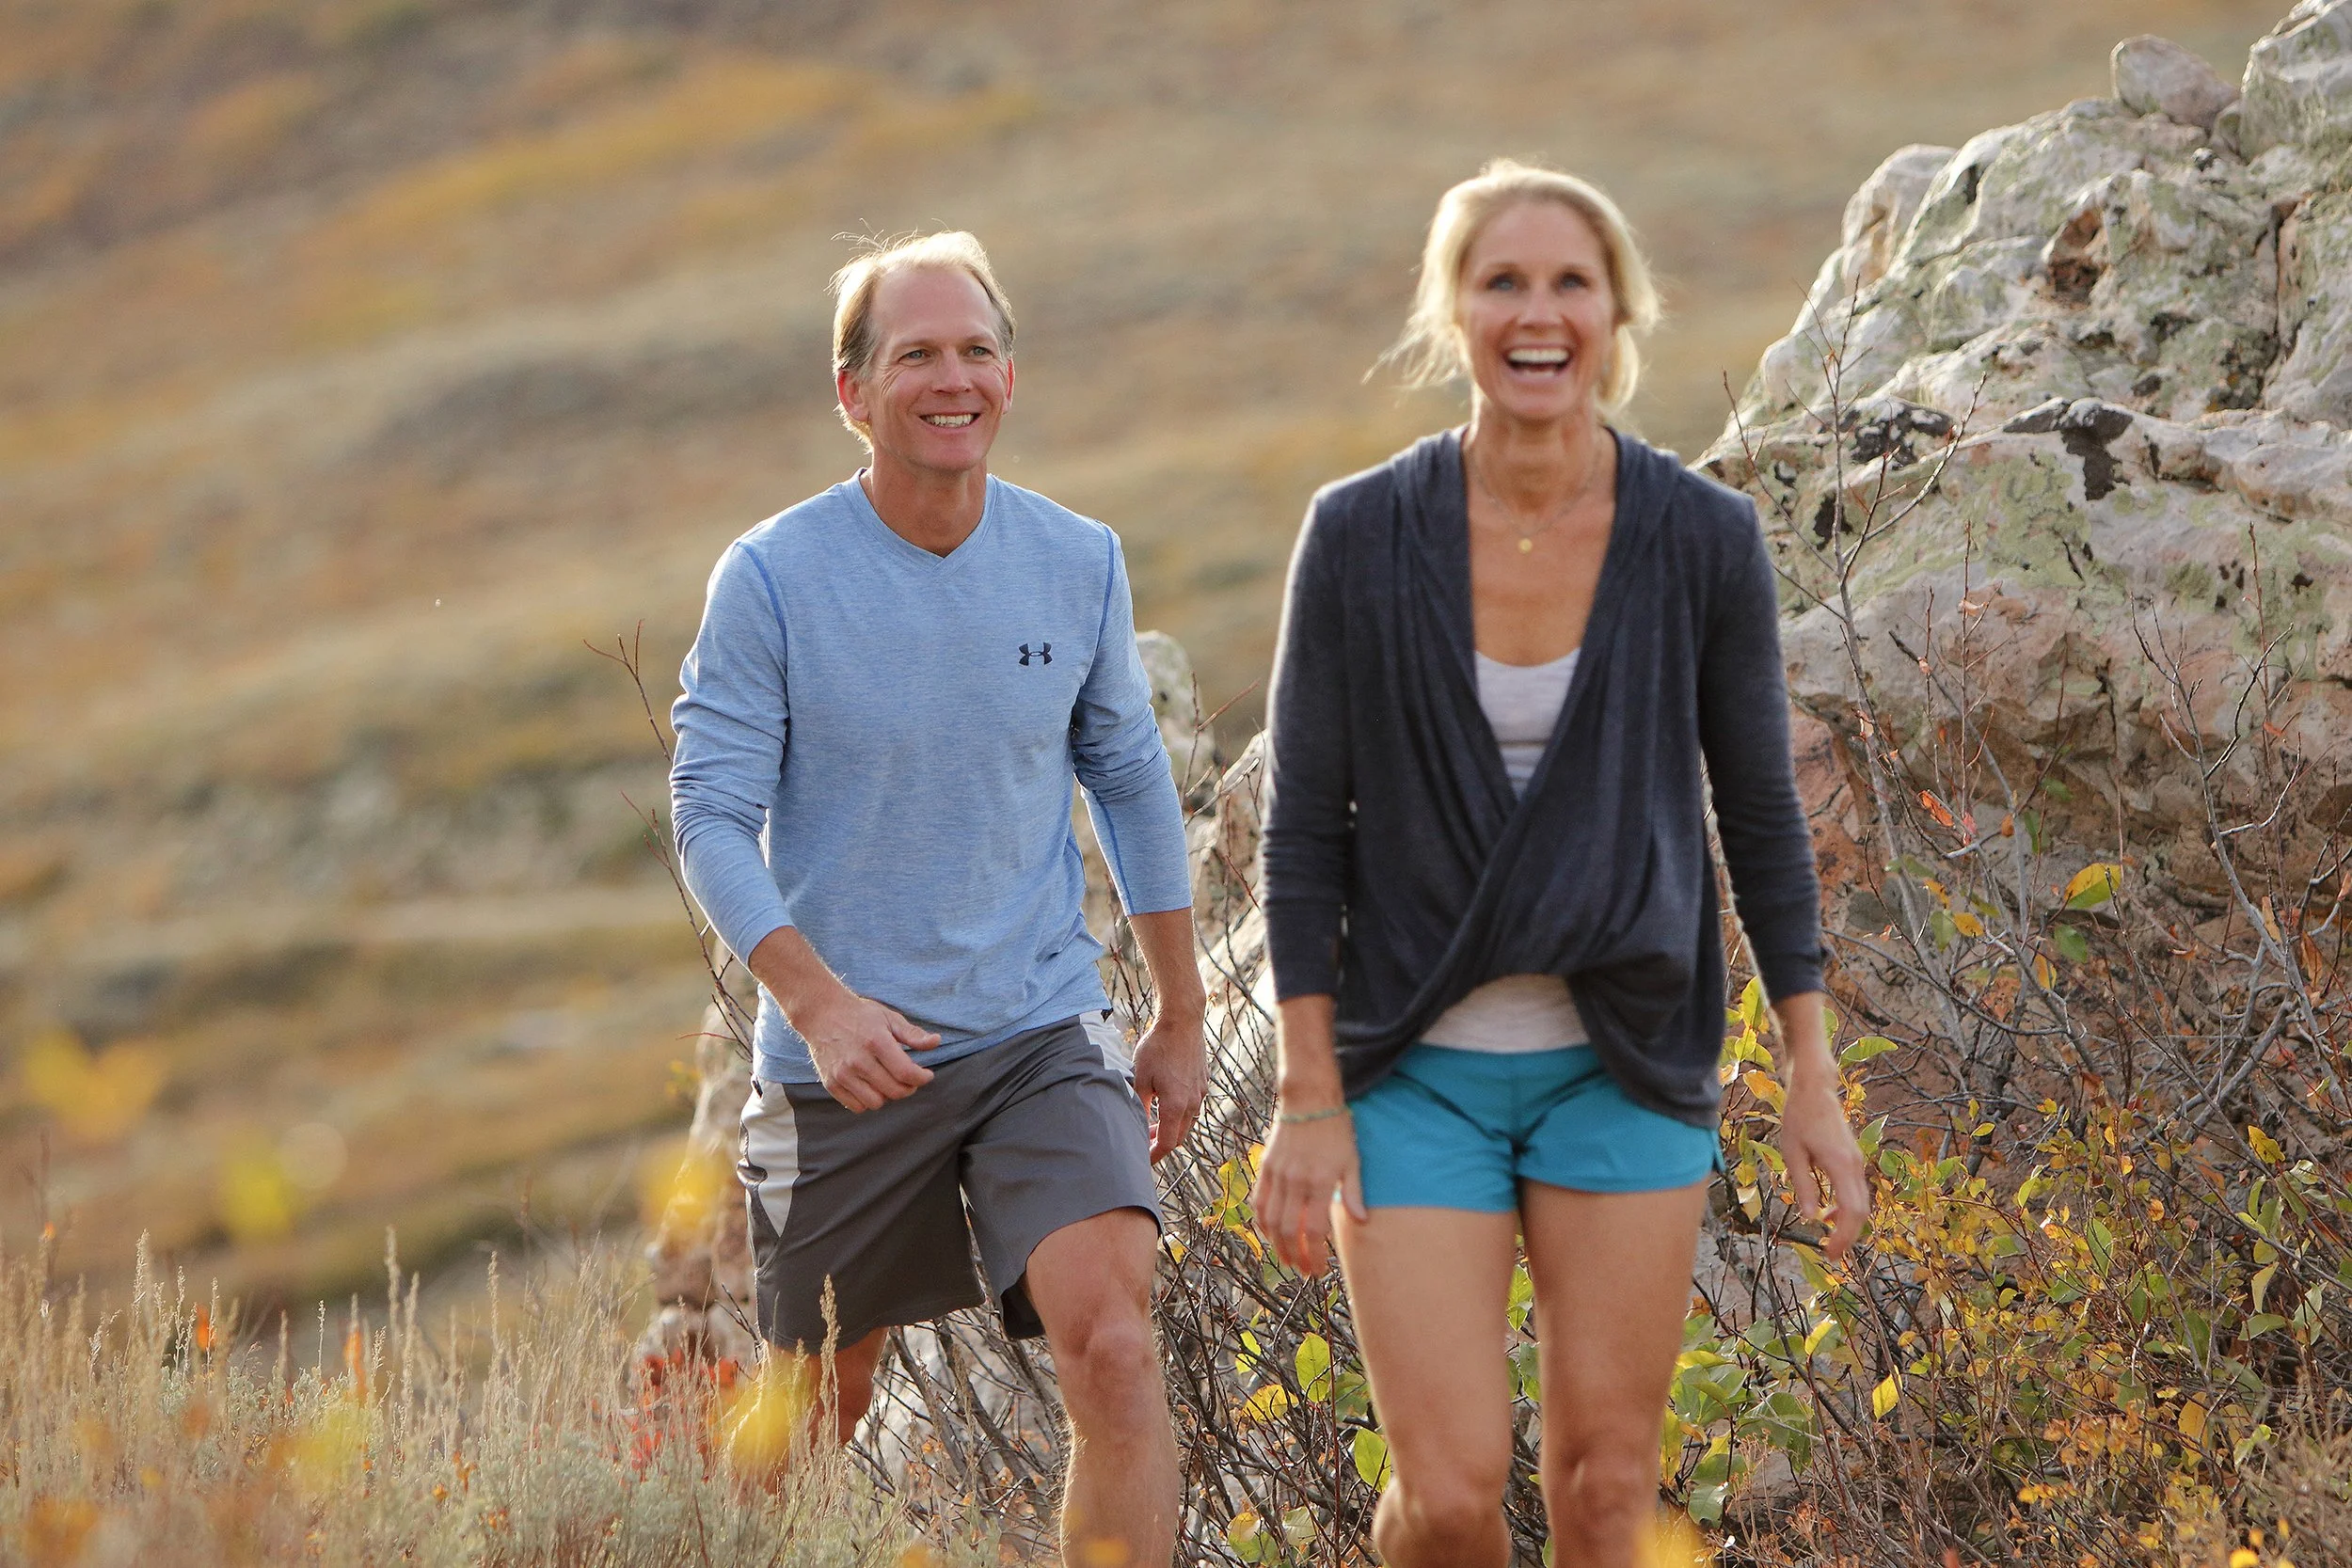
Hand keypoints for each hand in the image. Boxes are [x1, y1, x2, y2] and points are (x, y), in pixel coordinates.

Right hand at [795, 987, 941, 1111]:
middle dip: (909, 1088)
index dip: (922, 1078)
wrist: (821, 1013)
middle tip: (909, 1078)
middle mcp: (858, 1060)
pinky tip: (870, 1086)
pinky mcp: (830, 1083)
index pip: (906, 1073)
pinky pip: (857, 1106)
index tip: (926, 1075)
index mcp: (876, 1041)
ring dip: (887, 1095)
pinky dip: (867, 1101)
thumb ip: (913, 1034)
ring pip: (876, 1103)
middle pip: (894, 1091)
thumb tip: (936, 1042)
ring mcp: (842, 1074)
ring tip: (887, 1081)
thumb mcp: (889, 1018)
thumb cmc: (860, 1015)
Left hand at [1130, 1010, 1206, 1161]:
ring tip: (1152, 1124)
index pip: (1167, 1143)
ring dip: (1170, 1128)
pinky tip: (1165, 1103)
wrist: (1182, 1021)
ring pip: (1187, 1122)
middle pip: (1179, 1137)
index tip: (1142, 1160)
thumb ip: (1139, 1105)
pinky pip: (1192, 1107)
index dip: (1154, 1155)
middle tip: (1143, 1142)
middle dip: (1161, 1143)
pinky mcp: (1202, 1083)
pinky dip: (1178, 1113)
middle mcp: (1192, 1103)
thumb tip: (1136, 1125)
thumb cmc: (1157, 1047)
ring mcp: (1200, 1093)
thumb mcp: (1140, 1077)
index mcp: (1176, 1105)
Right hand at [1250, 1109, 1365, 1276]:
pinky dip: (1262, 1223)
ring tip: (1286, 1258)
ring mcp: (1278, 1174)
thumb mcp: (1352, 1159)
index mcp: (1319, 1181)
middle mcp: (1296, 1181)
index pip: (1314, 1230)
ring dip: (1276, 1244)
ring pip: (1271, 1220)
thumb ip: (1353, 1191)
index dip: (1314, 1255)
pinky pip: (1260, 1202)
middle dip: (1295, 1256)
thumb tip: (1360, 1220)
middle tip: (1302, 1270)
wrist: (1308, 1099)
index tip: (1318, 1269)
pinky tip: (1270, 1233)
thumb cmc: (1335, 1128)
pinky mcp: (1266, 1167)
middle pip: (1290, 1230)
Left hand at [1777, 1074, 1868, 1258]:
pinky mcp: (1853, 1160)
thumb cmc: (1798, 1119)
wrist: (1815, 1090)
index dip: (1844, 1236)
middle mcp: (1854, 1165)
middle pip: (1861, 1211)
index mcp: (1840, 1164)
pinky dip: (1848, 1208)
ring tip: (1830, 1241)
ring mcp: (1857, 1162)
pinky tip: (1830, 1215)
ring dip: (1849, 1224)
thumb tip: (1810, 1219)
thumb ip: (1804, 1186)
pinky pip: (1856, 1191)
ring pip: (1862, 1203)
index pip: (1852, 1211)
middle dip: (1849, 1236)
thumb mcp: (1793, 1153)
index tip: (1830, 1253)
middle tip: (1830, 1255)